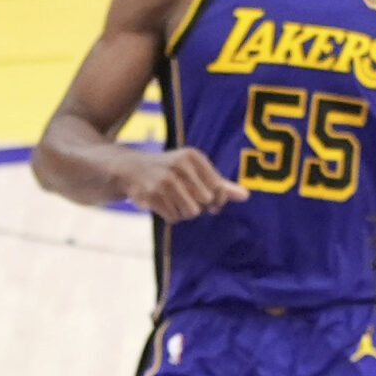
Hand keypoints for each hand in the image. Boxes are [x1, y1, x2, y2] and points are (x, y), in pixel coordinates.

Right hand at [120, 145, 246, 221]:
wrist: (130, 168)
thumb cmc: (170, 171)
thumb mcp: (194, 171)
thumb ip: (220, 184)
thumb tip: (246, 196)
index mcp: (193, 157)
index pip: (218, 189)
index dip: (216, 200)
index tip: (208, 200)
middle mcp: (179, 165)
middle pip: (205, 202)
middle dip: (198, 205)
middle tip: (185, 197)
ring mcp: (164, 180)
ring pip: (191, 212)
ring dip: (184, 212)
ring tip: (173, 200)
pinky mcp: (151, 194)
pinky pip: (174, 217)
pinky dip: (170, 215)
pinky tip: (162, 203)